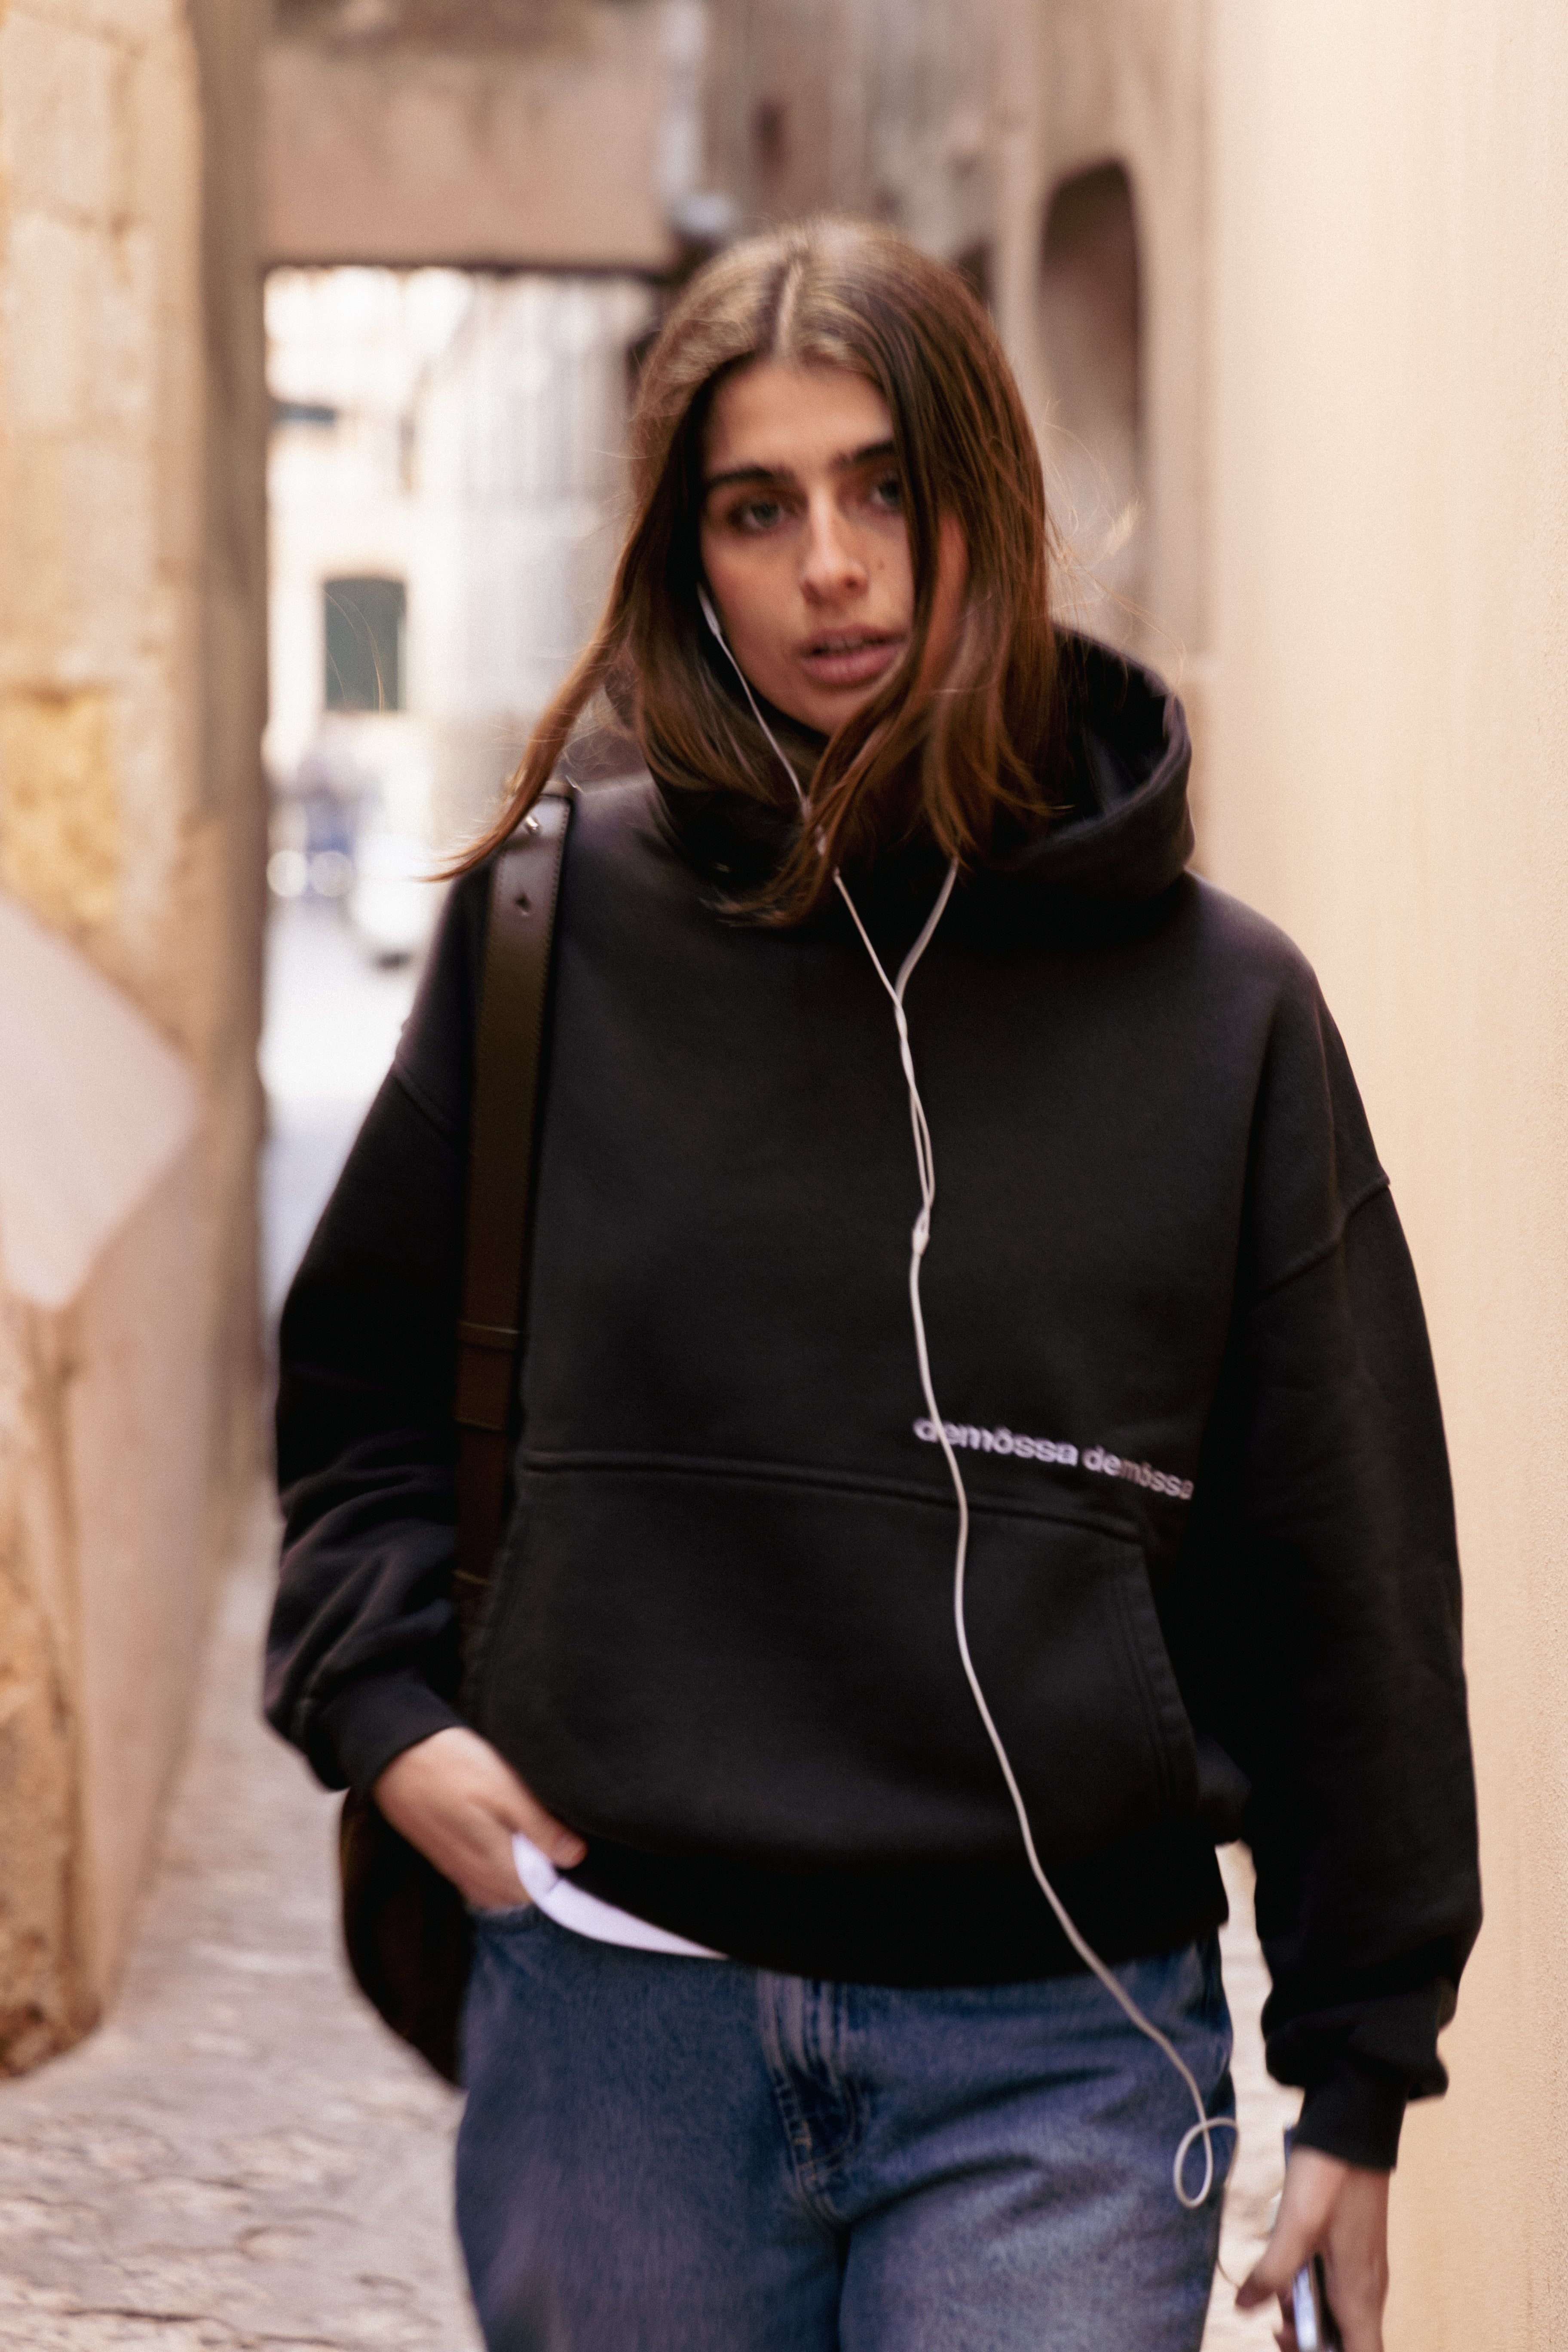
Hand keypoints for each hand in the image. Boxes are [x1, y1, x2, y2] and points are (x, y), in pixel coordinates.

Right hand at [372, 1726, 585, 1910]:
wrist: (394, 1753)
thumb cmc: (451, 1764)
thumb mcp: (504, 1788)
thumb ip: (539, 1827)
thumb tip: (575, 1857)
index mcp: (494, 1865)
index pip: (541, 1893)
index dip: (562, 1871)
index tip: (572, 1841)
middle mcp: (474, 1877)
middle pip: (521, 1893)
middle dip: (542, 1871)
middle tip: (553, 1831)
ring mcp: (456, 1869)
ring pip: (499, 1886)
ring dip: (519, 1867)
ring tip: (529, 1830)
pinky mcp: (444, 1856)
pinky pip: (479, 1876)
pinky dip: (497, 1864)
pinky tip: (502, 1835)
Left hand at [1236, 2145, 1389, 2350]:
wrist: (1352, 2126)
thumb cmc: (1331, 2173)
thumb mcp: (1295, 2223)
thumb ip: (1272, 2272)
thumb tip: (1244, 2306)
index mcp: (1361, 2293)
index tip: (1295, 2346)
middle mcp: (1369, 2289)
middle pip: (1347, 2344)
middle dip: (1310, 2343)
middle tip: (1275, 2326)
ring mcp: (1363, 2270)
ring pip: (1338, 2318)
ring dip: (1306, 2318)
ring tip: (1275, 2298)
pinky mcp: (1352, 2252)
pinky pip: (1334, 2291)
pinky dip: (1309, 2293)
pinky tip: (1286, 2272)